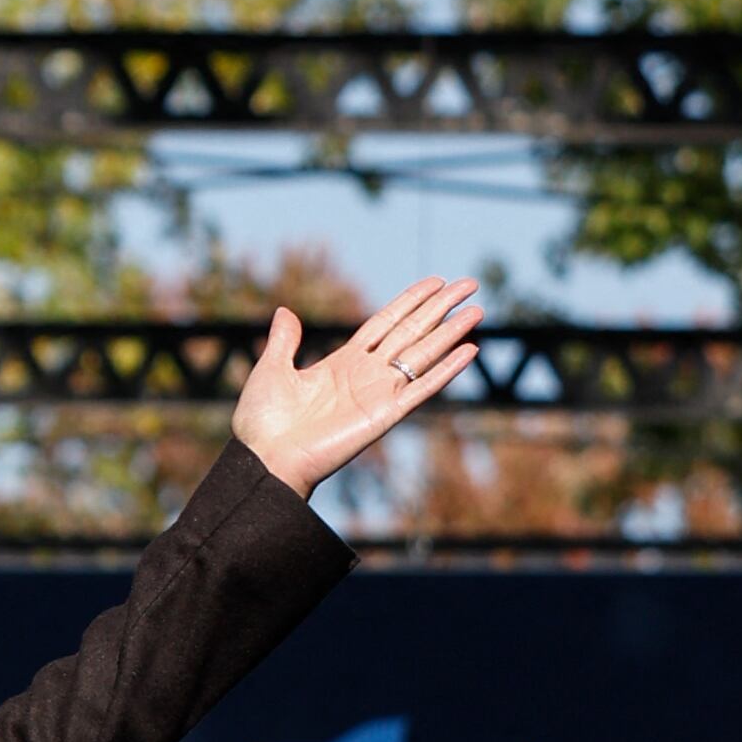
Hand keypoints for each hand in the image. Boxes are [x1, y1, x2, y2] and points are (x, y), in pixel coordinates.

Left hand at [229, 276, 481, 499]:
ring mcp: (378, 394)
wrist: (265, 459)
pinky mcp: (385, 415)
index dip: (411, 301)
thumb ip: (284, 341)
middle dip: (441, 307)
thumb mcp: (271, 370)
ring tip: (478, 310)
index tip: (436, 282)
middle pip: (412, 332)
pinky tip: (470, 350)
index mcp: (342, 362)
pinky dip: (446, 370)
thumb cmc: (263, 422)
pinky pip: (422, 388)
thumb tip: (284, 311)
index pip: (386, 323)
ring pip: (423, 355)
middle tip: (470, 282)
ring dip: (452, 333)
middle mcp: (366, 375)